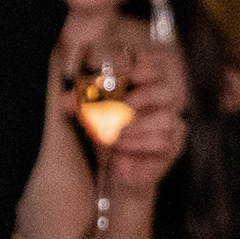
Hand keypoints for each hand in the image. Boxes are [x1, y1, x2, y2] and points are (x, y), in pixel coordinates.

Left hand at [95, 36, 192, 196]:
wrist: (116, 170)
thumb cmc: (108, 134)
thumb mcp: (91, 115)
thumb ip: (82, 104)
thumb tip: (65, 100)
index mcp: (147, 85)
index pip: (152, 67)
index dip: (136, 68)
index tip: (116, 75)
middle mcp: (164, 102)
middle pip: (165, 90)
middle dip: (143, 97)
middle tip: (124, 105)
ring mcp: (172, 123)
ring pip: (165, 118)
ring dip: (136, 125)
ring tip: (114, 132)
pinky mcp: (173, 145)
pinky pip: (163, 141)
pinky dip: (138, 142)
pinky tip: (121, 145)